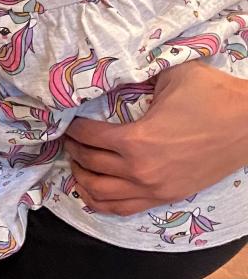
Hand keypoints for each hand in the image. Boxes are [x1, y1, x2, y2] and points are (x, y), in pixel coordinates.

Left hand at [67, 63, 247, 215]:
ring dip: (81, 177)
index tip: (67, 119)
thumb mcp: (168, 75)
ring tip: (76, 162)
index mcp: (136, 140)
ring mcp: (153, 189)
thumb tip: (115, 70)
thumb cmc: (211, 95)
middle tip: (67, 138)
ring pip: (100, 193)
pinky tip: (91, 189)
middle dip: (73, 149)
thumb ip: (138, 75)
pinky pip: (122, 208)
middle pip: (89, 163)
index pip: (88, 135)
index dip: (73, 127)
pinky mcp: (166, 197)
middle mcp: (140, 170)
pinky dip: (100, 201)